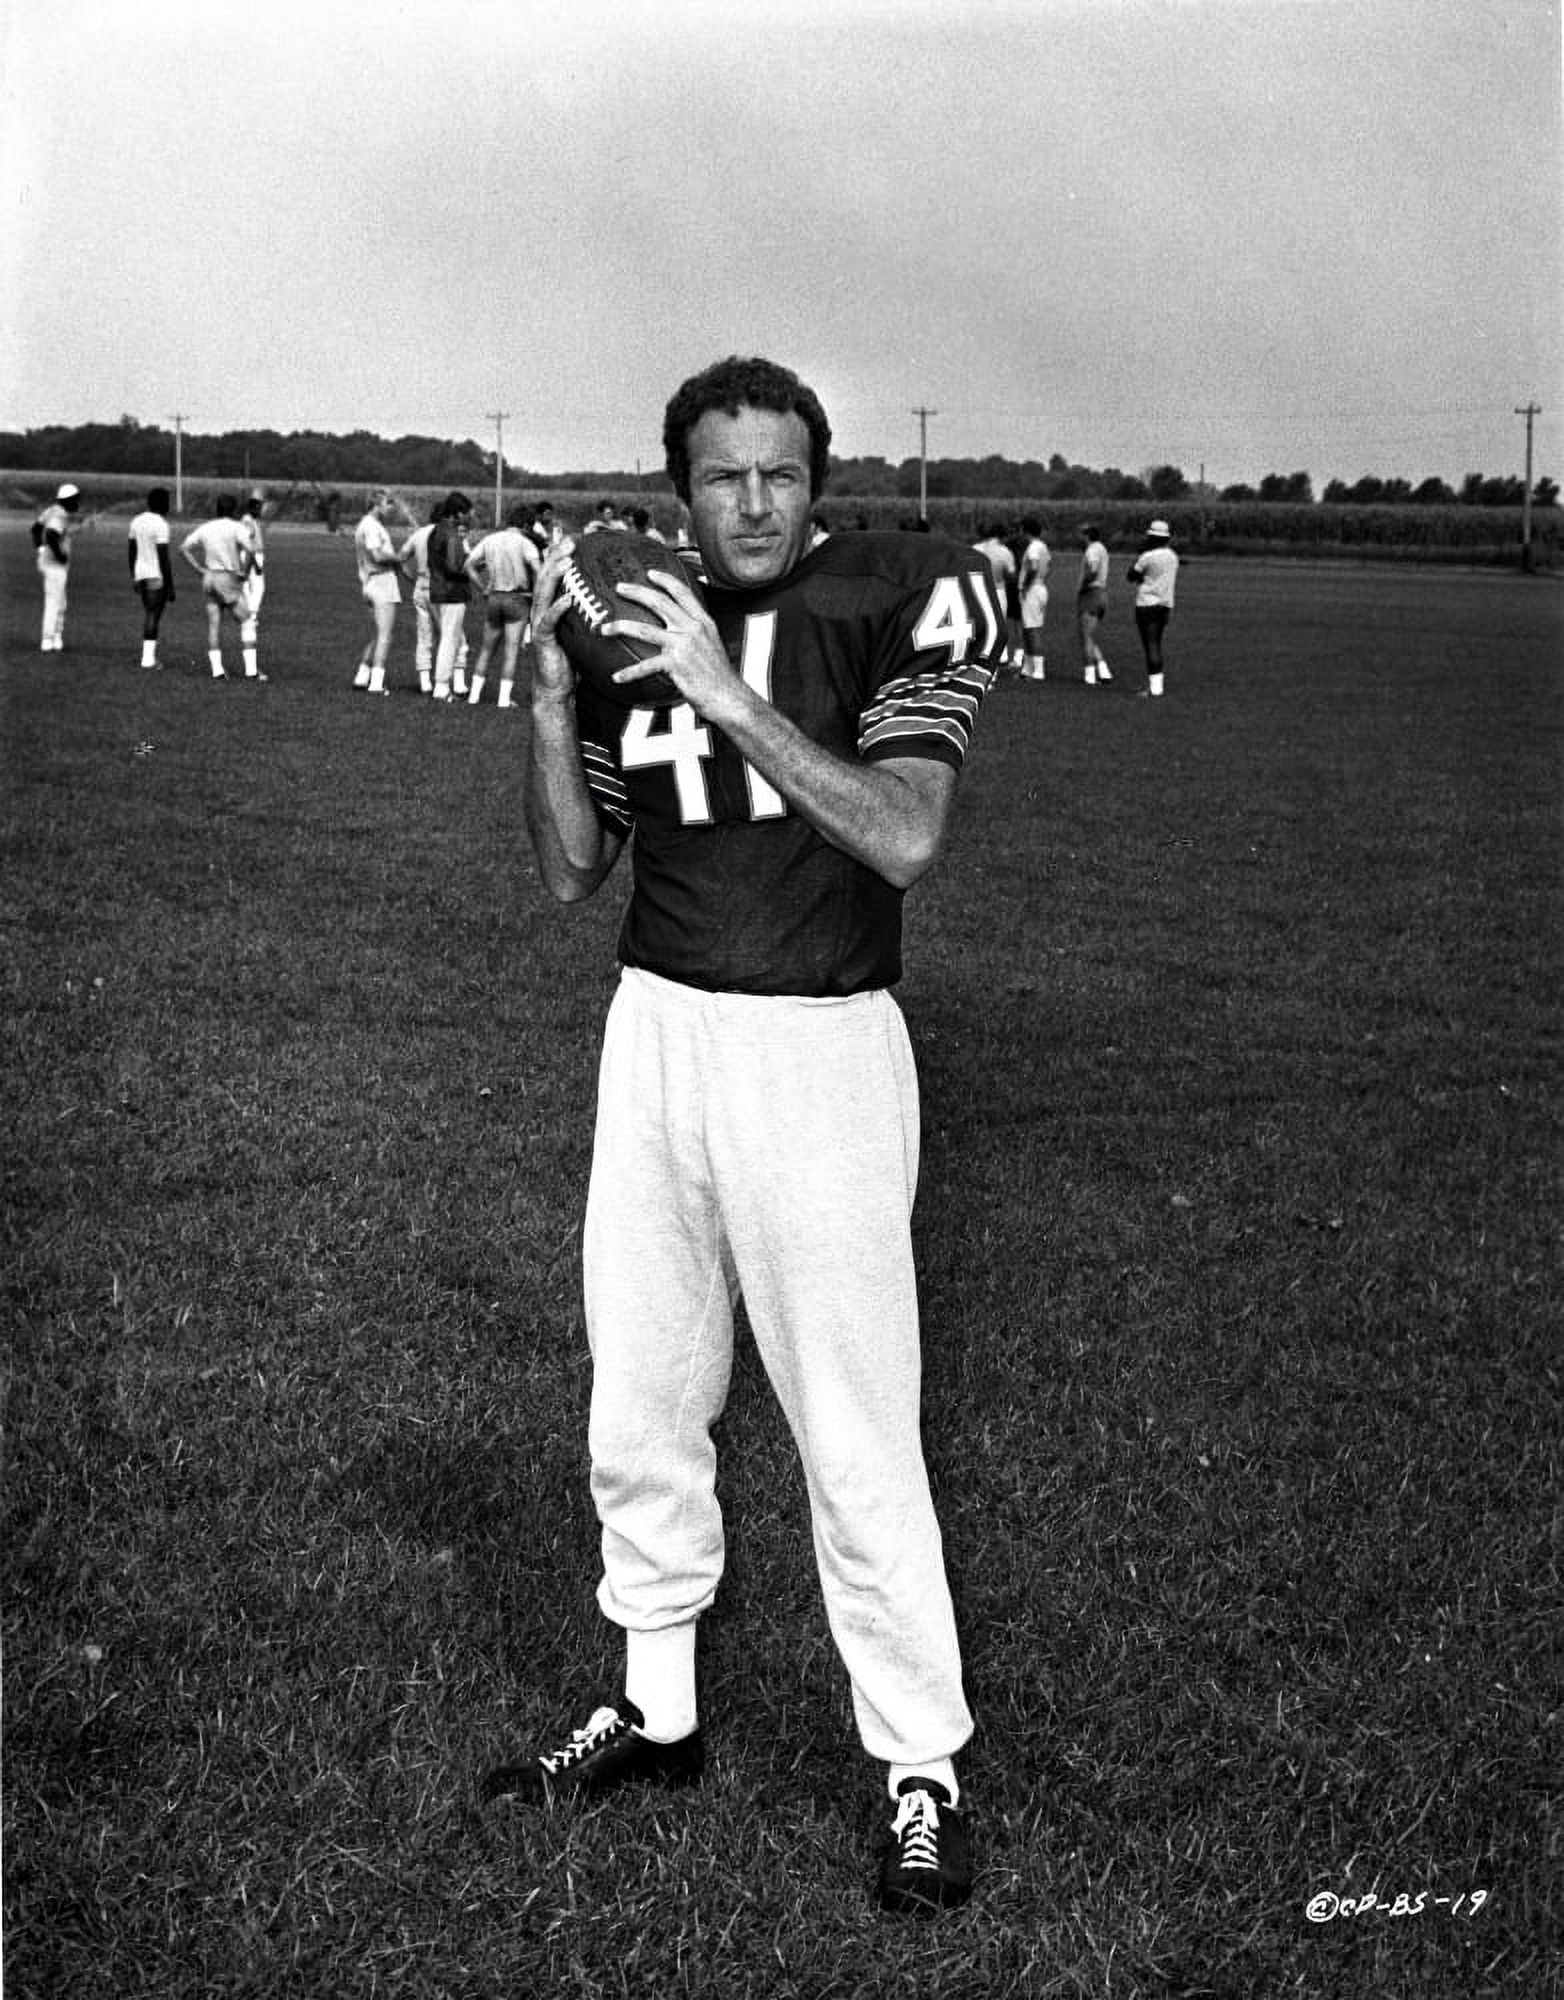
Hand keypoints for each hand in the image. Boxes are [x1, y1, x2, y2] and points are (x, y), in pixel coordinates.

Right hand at [528, 538, 579, 701]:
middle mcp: (542, 610)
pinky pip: (548, 620)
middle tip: (570, 541)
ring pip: (543, 593)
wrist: (557, 687)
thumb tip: (617, 602)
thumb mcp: (583, 632)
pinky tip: (567, 598)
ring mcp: (539, 623)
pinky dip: (557, 608)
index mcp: (551, 606)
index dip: (560, 555)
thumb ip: (591, 615)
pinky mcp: (541, 639)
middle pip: (545, 576)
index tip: (574, 539)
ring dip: (554, 575)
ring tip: (566, 561)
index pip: (553, 575)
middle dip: (556, 556)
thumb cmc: (572, 660)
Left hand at [605, 568, 743, 722]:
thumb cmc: (719, 677)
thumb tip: (677, 631)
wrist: (729, 697)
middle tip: (619, 587)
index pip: (682, 593)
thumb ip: (695, 634)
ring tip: (604, 629)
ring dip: (620, 627)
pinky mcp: (675, 665)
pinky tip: (617, 677)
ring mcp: (683, 646)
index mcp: (703, 622)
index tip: (651, 573)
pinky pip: (645, 666)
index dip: (665, 580)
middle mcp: (693, 629)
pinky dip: (629, 673)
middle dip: (636, 591)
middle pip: (659, 602)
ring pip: (644, 629)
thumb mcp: (711, 646)